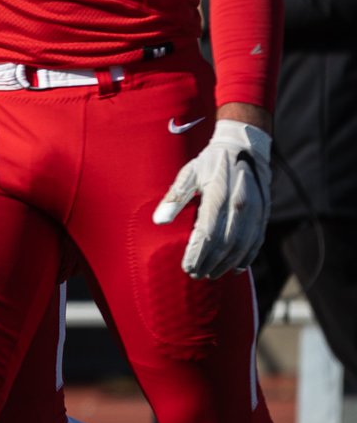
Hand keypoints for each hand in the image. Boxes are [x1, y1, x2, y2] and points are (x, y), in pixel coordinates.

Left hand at [153, 119, 271, 278]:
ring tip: (211, 273)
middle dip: (209, 263)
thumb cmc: (210, 163)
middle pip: (224, 245)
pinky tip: (236, 268)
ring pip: (241, 247)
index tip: (186, 267)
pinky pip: (256, 242)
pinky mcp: (264, 214)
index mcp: (217, 195)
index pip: (206, 234)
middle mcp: (239, 206)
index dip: (197, 254)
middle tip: (195, 274)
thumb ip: (174, 198)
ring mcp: (255, 211)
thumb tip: (159, 221)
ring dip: (226, 264)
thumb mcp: (188, 173)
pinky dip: (246, 258)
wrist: (244, 148)